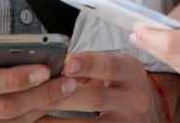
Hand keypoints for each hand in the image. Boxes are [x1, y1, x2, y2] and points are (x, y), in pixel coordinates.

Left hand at [41, 52, 164, 121]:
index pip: (111, 66)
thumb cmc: (123, 83)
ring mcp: (126, 122)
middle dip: (61, 94)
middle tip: (34, 92)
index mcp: (131, 72)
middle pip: (94, 98)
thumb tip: (55, 63)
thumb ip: (90, 65)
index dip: (89, 64)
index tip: (66, 63)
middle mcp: (133, 99)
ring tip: (30, 114)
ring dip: (56, 120)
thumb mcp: (116, 67)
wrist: (149, 109)